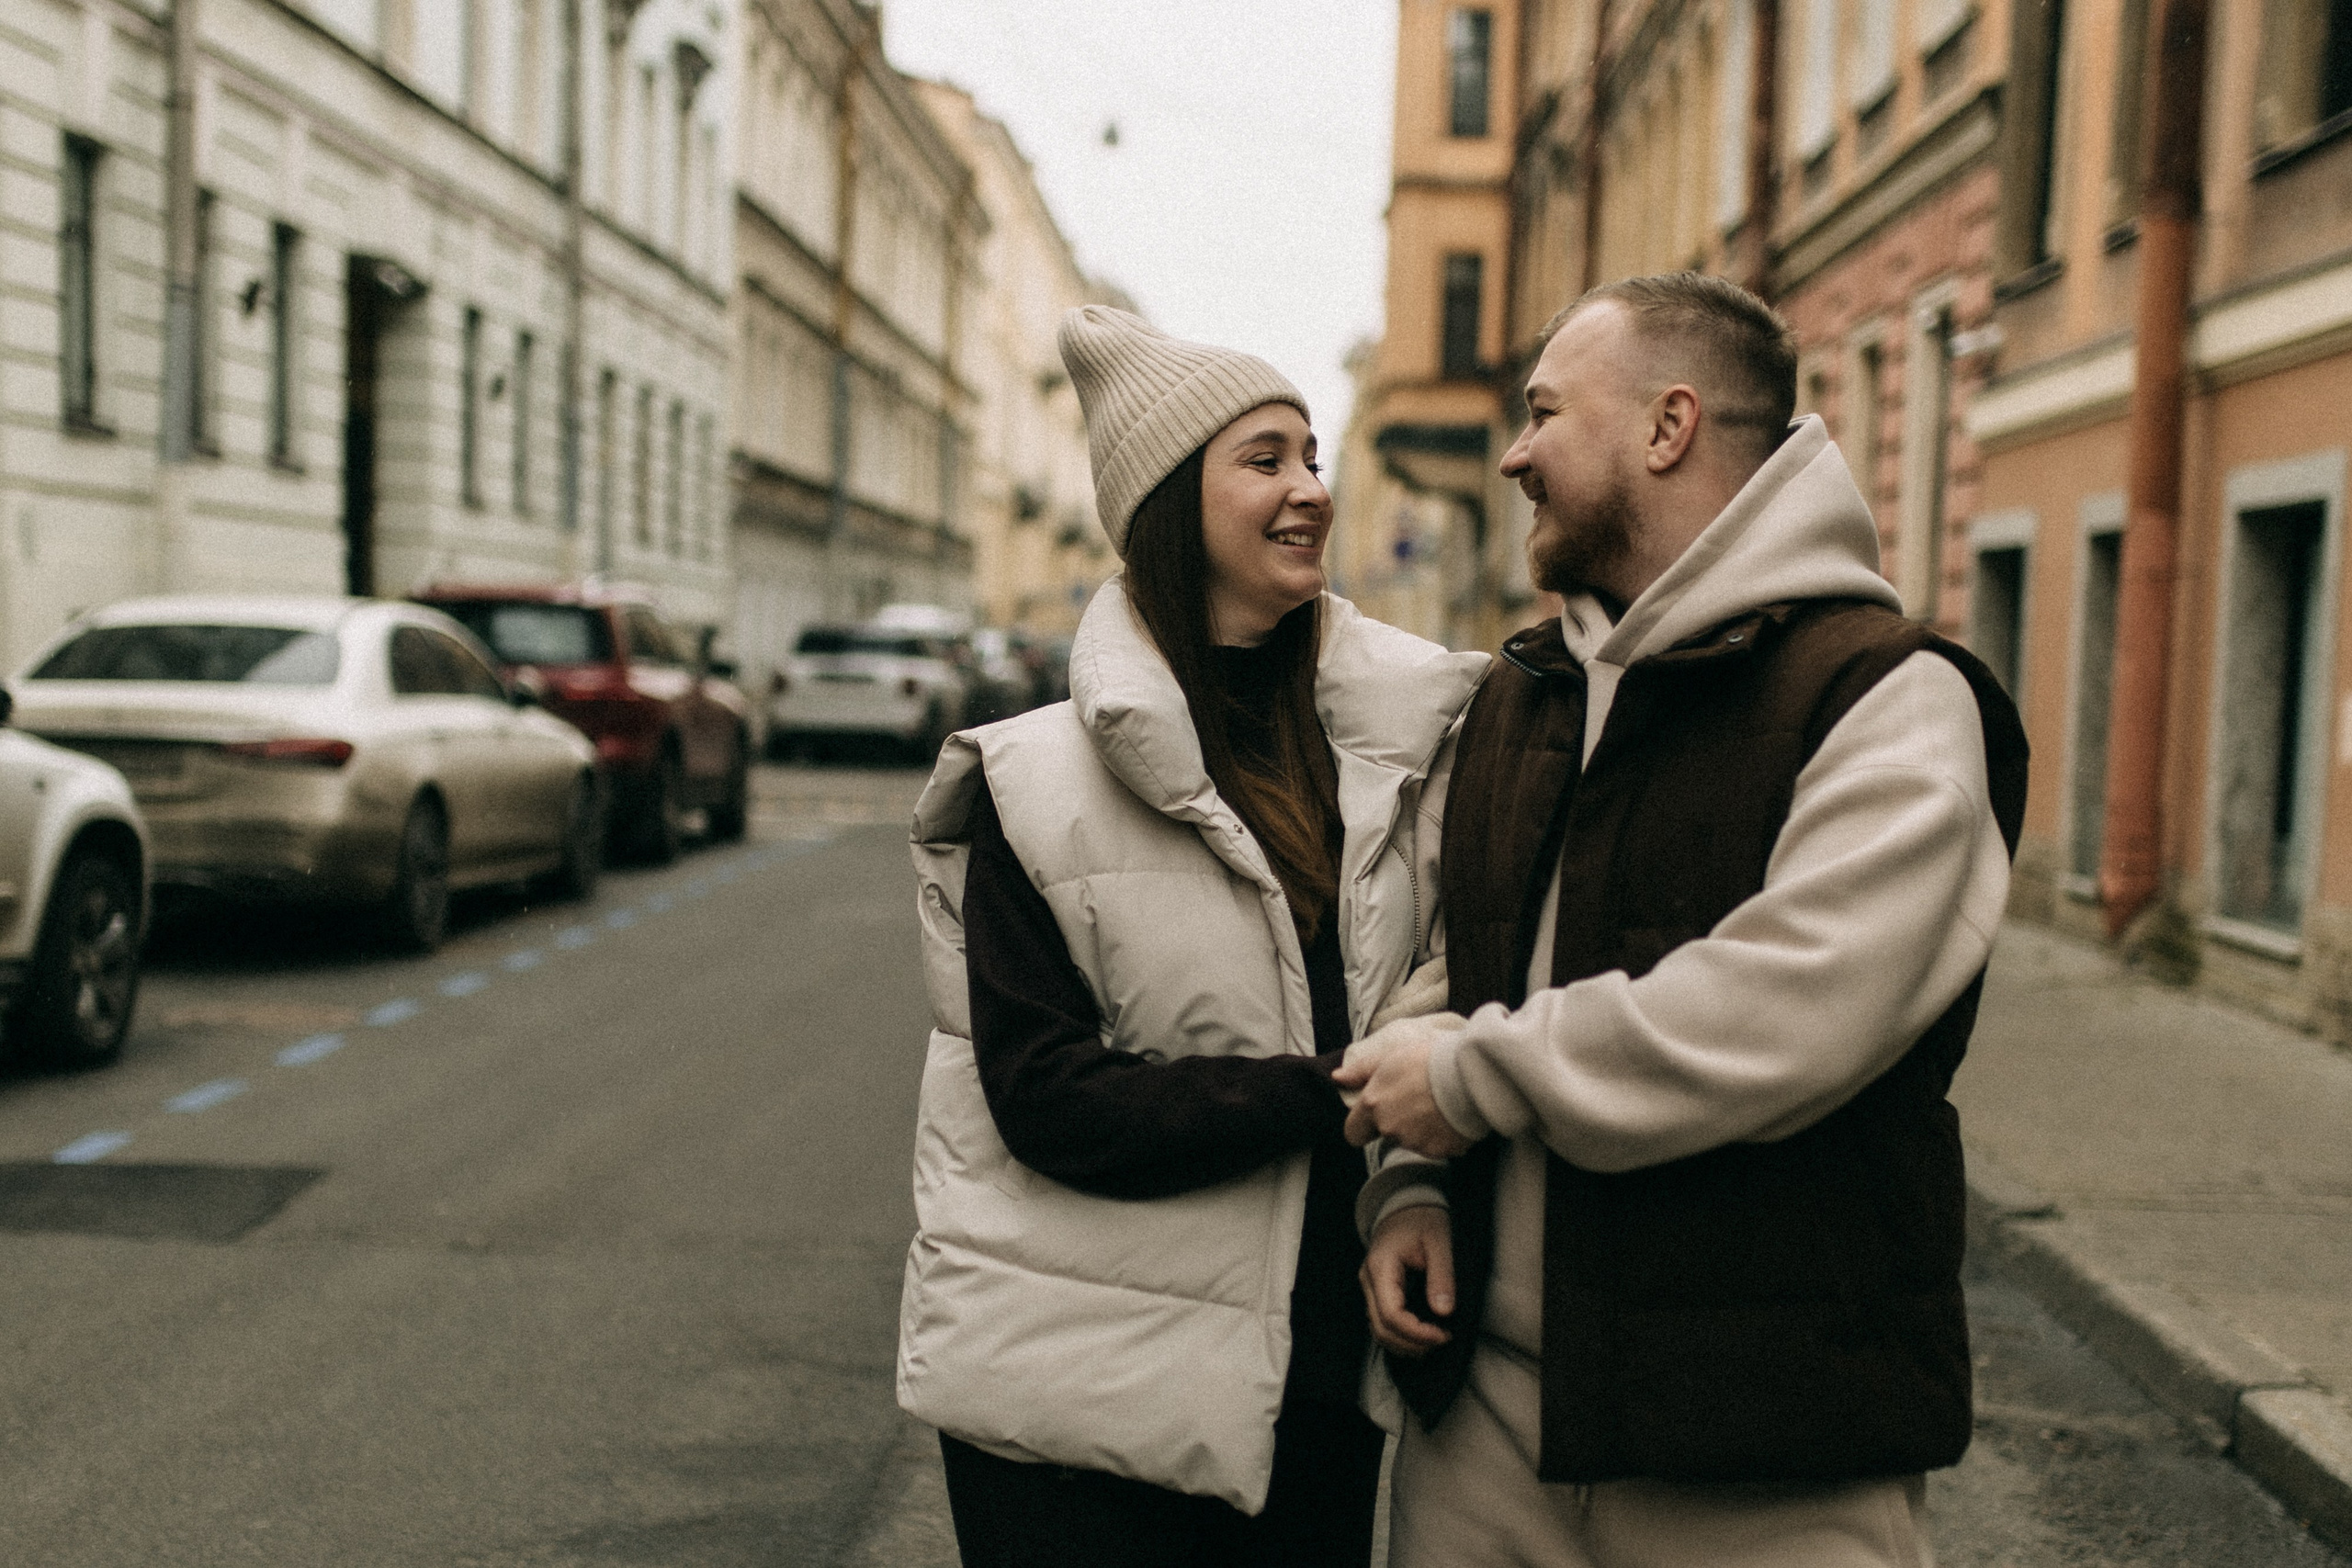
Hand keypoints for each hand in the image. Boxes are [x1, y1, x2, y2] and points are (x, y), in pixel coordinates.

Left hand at [1335, 1031, 1470, 1156]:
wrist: (1469, 1073)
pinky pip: (1438, 1146)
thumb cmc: (1429, 1058)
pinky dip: (1443, 1135)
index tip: (1376, 1116)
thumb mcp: (1391, 1056)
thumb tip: (1337, 1078)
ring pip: (1413, 1140)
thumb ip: (1361, 1071)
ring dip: (1422, 1128)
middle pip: (1387, 1134)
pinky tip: (1453, 1115)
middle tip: (1418, 1100)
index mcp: (1374, 1104)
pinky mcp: (1440, 1151)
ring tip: (1439, 1103)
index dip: (1363, 1126)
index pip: (1353, 1132)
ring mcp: (1415, 1142)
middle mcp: (1390, 1128)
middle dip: (1398, 1122)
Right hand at [1360, 1204, 1454, 1355]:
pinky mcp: (1376, 1291)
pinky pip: (1382, 1321)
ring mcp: (1369, 1286)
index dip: (1416, 1332)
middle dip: (1412, 1343)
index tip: (1443, 1335)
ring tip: (1435, 1341)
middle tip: (1443, 1340)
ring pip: (1378, 1329)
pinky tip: (1422, 1336)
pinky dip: (1400, 1335)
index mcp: (1381, 1267)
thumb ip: (1442, 1277)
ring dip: (1405, 1343)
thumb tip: (1444, 1312)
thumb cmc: (1423, 1219)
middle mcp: (1369, 1280)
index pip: (1391, 1314)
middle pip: (1381, 1328)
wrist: (1406, 1205)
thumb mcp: (1439, 1242)